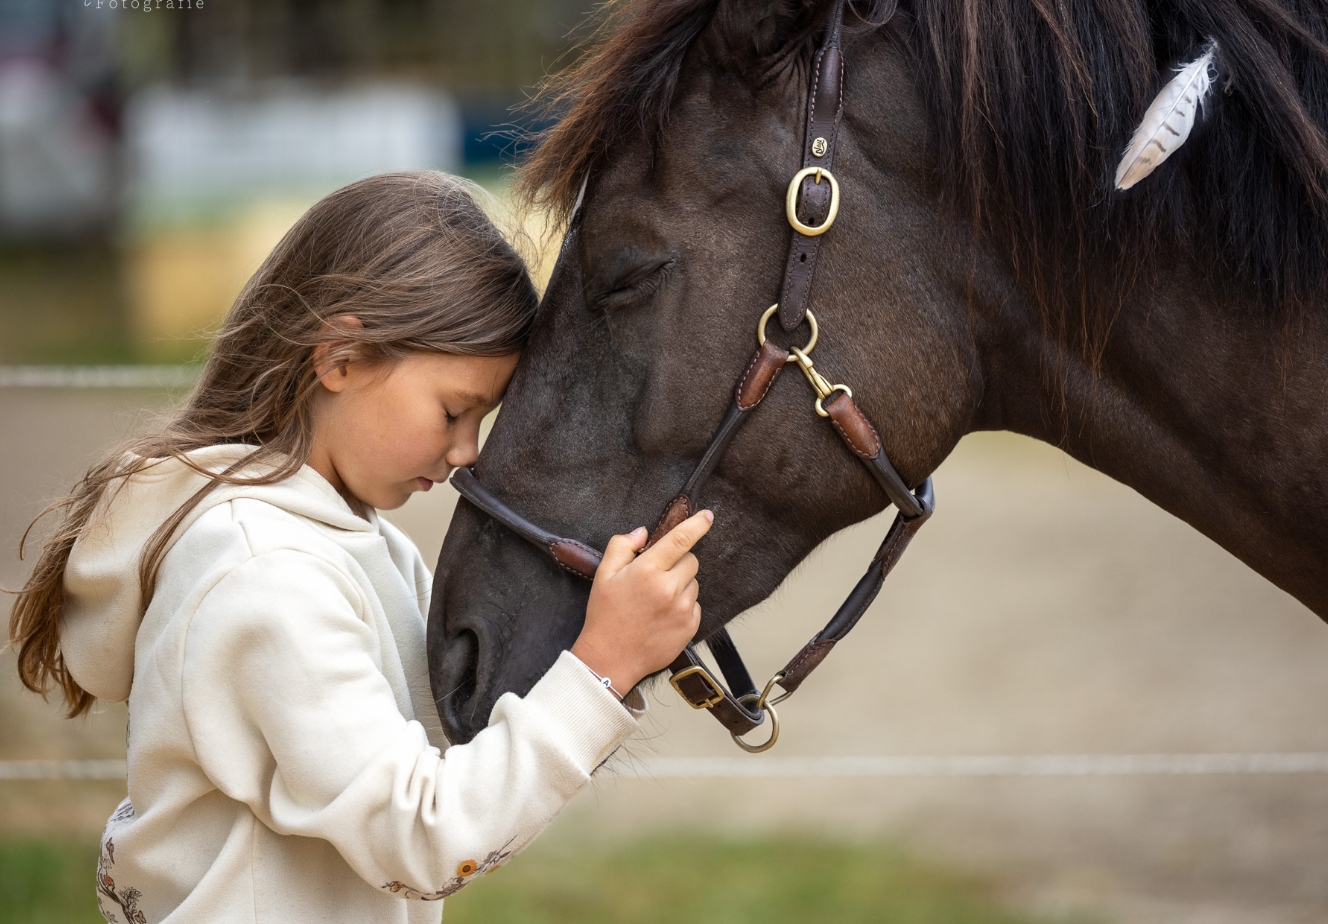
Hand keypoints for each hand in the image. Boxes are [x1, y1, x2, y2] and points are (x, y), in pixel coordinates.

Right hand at [570, 510, 713, 694]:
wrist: (611, 659)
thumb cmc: (605, 615)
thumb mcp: (604, 575)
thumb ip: (622, 546)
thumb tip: (643, 532)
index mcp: (648, 571)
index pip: (680, 540)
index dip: (697, 524)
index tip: (708, 516)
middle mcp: (669, 589)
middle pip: (691, 560)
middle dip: (678, 562)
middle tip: (656, 576)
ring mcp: (683, 609)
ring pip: (693, 583)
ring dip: (681, 584)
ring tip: (657, 600)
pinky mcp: (691, 626)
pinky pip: (695, 604)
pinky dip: (684, 605)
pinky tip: (663, 615)